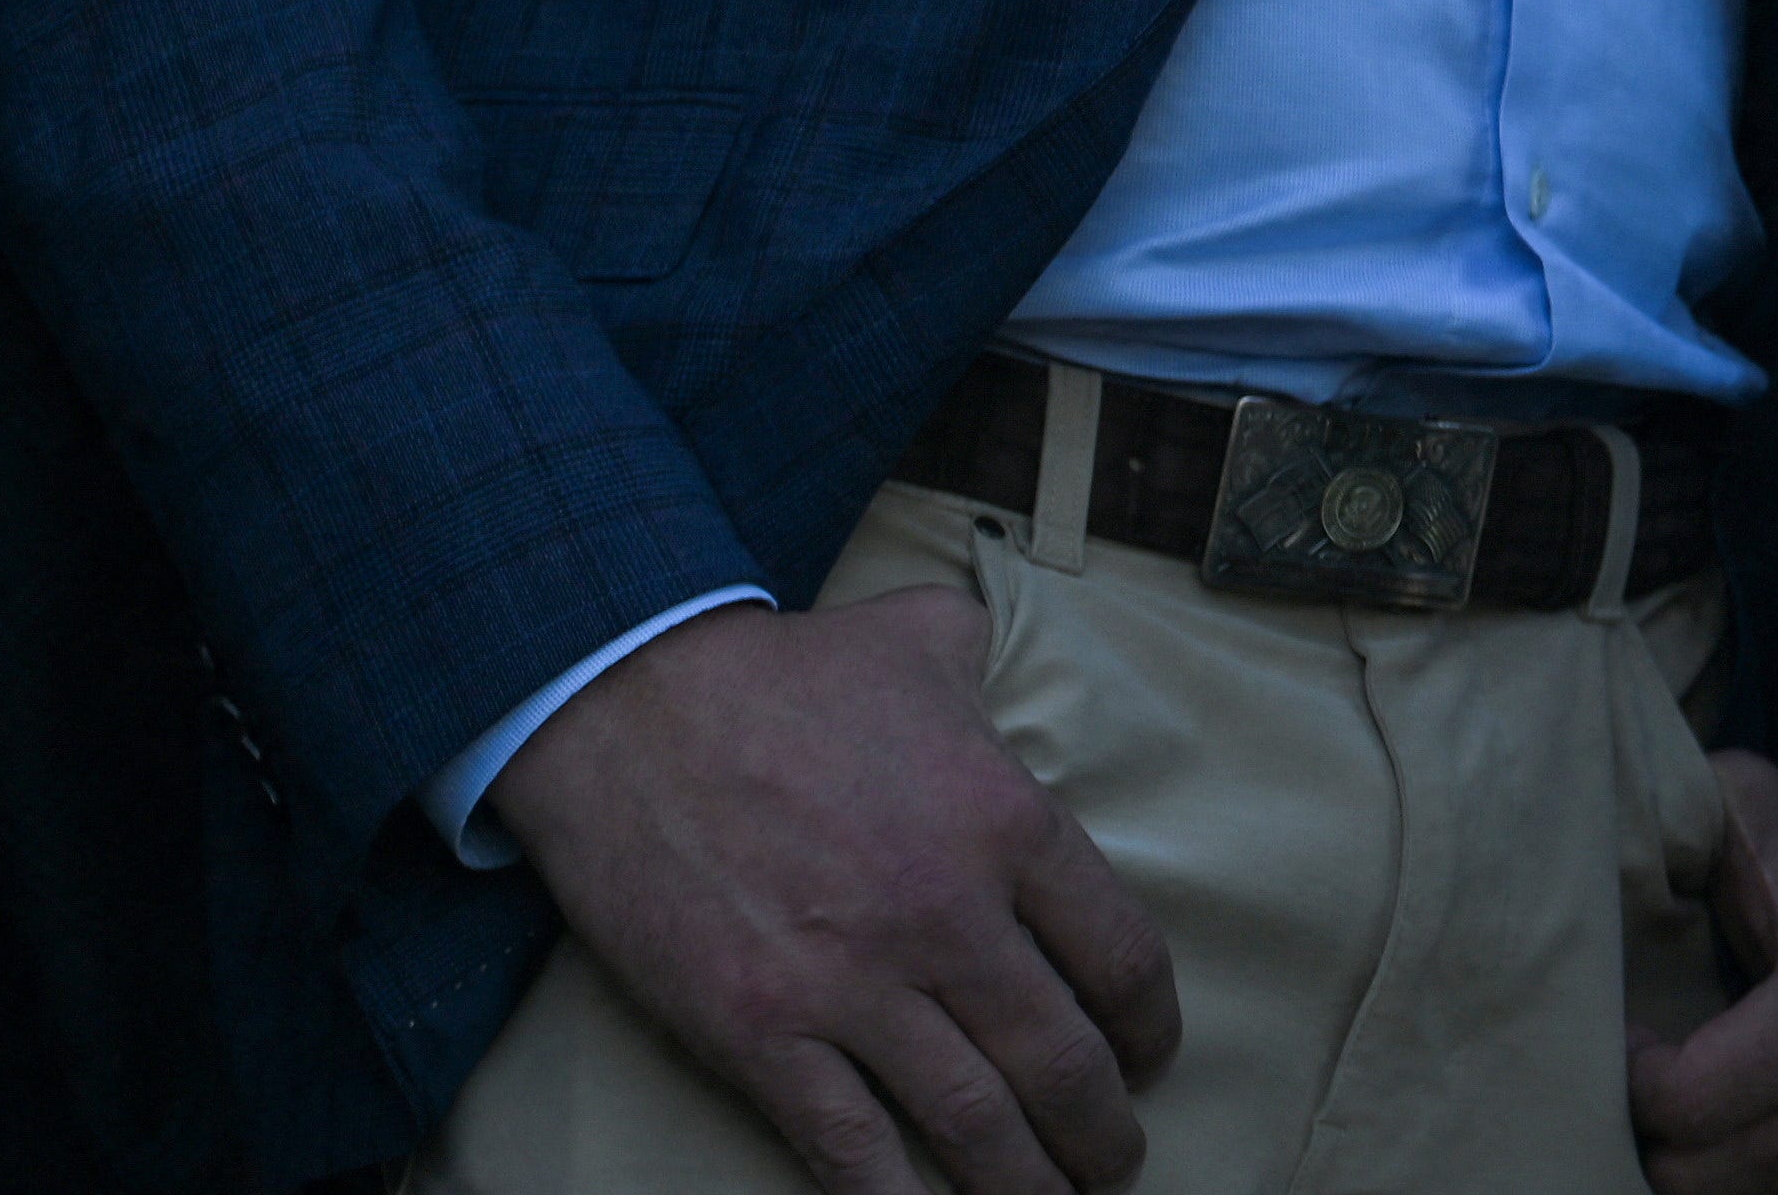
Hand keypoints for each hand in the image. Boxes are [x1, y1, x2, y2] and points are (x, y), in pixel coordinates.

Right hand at [490, 590, 1176, 1194]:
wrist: (626, 705)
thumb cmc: (781, 671)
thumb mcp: (922, 638)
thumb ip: (985, 663)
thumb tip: (998, 657)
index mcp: (1009, 824)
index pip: (1121, 957)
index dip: (1148, 1027)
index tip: (1151, 1056)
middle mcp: (949, 916)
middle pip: (1061, 1059)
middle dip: (1102, 1132)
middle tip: (1116, 1164)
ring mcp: (852, 984)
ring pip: (972, 1119)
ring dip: (1025, 1182)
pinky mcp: (758, 1031)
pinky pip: (847, 1145)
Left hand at [1633, 758, 1777, 1194]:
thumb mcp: (1756, 813)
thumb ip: (1685, 814)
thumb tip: (1612, 837)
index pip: (1683, 1101)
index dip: (1628, 1076)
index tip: (1631, 1038)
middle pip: (1694, 1174)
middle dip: (1652, 1133)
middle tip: (1646, 1087)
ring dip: (1692, 1170)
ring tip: (1686, 1115)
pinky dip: (1742, 1190)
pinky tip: (1733, 1143)